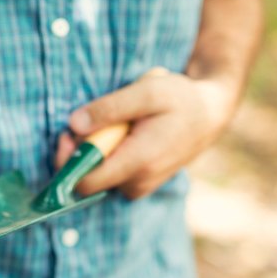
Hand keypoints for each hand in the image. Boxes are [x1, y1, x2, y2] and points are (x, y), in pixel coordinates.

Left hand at [55, 68, 237, 198]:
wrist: (209, 114)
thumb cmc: (180, 99)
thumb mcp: (146, 91)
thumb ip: (109, 108)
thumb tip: (74, 124)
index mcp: (138, 163)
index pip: (84, 183)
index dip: (67, 160)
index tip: (68, 133)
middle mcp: (138, 183)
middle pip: (86, 180)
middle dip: (79, 152)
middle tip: (89, 121)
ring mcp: (139, 187)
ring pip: (97, 177)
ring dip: (94, 152)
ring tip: (114, 125)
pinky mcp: (139, 185)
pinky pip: (109, 175)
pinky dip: (106, 156)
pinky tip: (120, 135)